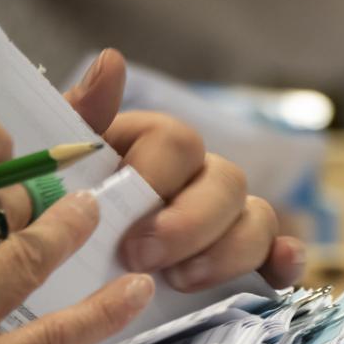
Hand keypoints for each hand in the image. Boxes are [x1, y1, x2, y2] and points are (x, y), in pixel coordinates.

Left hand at [69, 50, 305, 291]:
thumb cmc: (62, 212)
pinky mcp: (245, 260)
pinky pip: (279, 254)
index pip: (179, 142)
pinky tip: (277, 273)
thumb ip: (82, 116)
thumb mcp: (59, 164)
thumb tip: (112, 60)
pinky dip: (285, 261)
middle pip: (228, 181)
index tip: (121, 225)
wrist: (67, 266)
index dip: (157, 180)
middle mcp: (199, 176)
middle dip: (189, 224)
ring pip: (258, 218)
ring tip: (179, 282)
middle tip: (142, 258)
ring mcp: (227, 219)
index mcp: (155, 146)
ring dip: (227, 252)